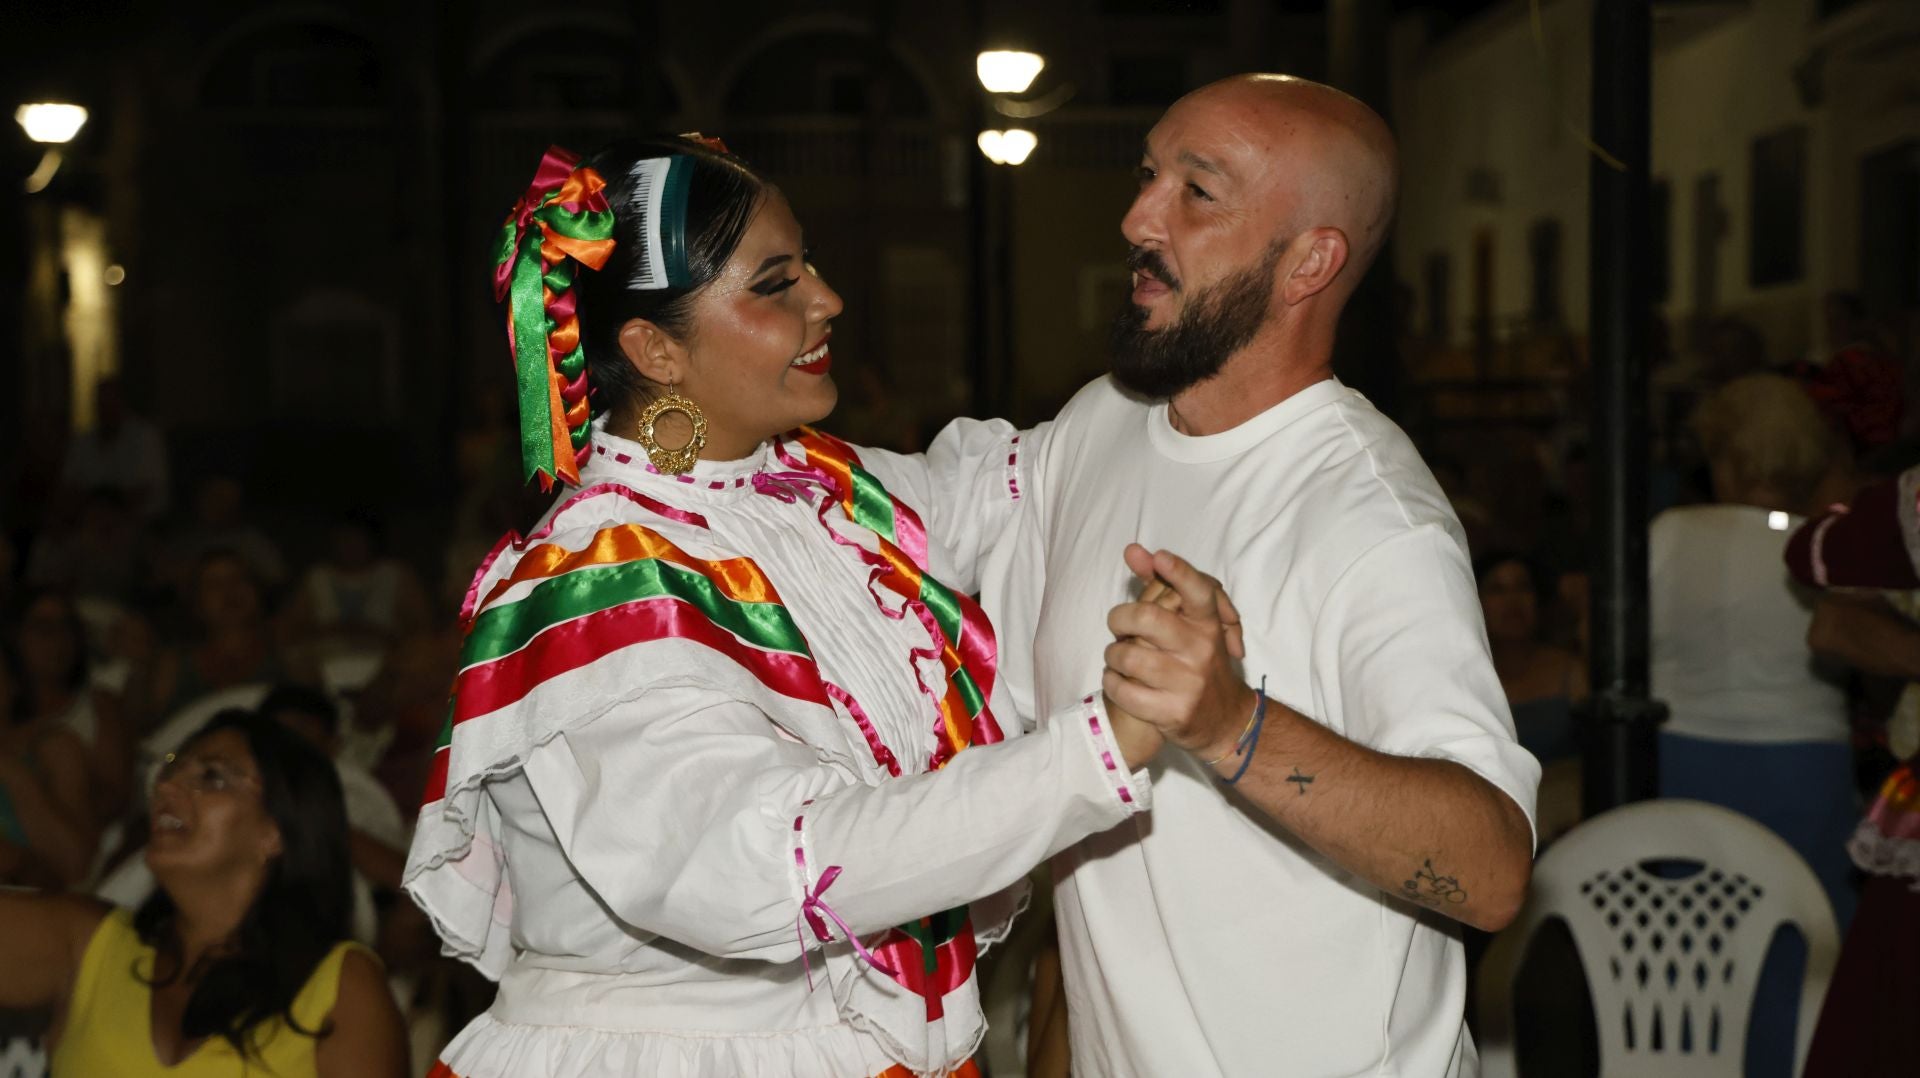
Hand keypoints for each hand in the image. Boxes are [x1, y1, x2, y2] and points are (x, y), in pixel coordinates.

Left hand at [1103, 547, 1255, 761]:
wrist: (1225, 720)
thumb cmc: (1198, 661)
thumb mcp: (1188, 624)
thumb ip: (1159, 585)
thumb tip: (1133, 549)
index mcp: (1207, 624)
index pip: (1198, 592)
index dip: (1179, 572)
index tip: (1160, 557)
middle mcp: (1201, 650)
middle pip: (1148, 619)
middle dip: (1119, 618)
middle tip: (1117, 625)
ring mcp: (1188, 683)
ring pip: (1128, 656)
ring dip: (1112, 655)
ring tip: (1116, 657)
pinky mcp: (1172, 712)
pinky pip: (1124, 691)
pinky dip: (1112, 683)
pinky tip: (1117, 679)